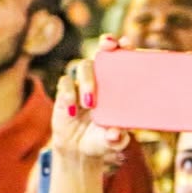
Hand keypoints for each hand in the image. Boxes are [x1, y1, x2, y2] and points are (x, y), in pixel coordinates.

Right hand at [53, 34, 130, 161]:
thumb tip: (115, 134)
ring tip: (89, 104)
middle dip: (106, 45)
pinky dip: (68, 94)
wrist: (79, 148)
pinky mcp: (66, 90)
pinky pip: (65, 83)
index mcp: (120, 85)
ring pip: (83, 66)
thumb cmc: (103, 139)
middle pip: (103, 52)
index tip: (126, 44)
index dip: (124, 46)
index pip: (124, 58)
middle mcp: (102, 78)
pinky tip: (72, 110)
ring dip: (88, 82)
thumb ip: (116, 139)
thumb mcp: (112, 141)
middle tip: (108, 48)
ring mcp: (83, 82)